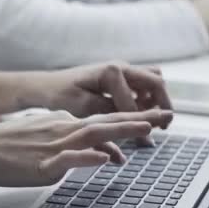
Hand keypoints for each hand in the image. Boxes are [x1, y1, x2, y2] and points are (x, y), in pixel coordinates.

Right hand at [0, 109, 172, 186]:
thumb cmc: (5, 146)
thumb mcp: (39, 137)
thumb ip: (69, 143)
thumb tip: (97, 153)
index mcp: (61, 124)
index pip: (101, 120)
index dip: (129, 118)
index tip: (151, 117)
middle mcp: (61, 130)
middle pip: (105, 121)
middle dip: (137, 118)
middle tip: (165, 115)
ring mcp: (53, 145)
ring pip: (92, 135)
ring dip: (121, 131)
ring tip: (146, 128)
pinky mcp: (42, 163)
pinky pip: (67, 159)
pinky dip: (86, 157)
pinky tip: (102, 158)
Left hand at [22, 63, 171, 121]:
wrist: (46, 86)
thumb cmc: (60, 95)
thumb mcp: (83, 107)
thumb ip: (110, 112)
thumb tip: (132, 122)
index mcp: (111, 72)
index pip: (135, 102)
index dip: (140, 123)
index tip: (145, 141)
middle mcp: (120, 66)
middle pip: (156, 82)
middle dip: (162, 105)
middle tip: (162, 126)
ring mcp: (120, 69)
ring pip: (152, 79)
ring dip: (156, 99)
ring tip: (153, 121)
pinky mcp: (118, 76)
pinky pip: (142, 84)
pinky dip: (147, 98)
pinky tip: (139, 116)